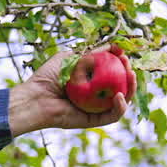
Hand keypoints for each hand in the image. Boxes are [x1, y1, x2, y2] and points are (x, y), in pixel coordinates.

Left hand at [8, 45, 137, 135]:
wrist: (35, 97)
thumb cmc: (47, 77)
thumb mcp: (71, 58)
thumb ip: (91, 52)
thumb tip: (114, 45)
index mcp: (90, 82)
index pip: (112, 74)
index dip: (121, 64)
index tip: (122, 54)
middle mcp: (94, 96)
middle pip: (121, 87)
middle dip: (129, 76)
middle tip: (129, 65)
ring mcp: (94, 109)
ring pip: (121, 102)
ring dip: (131, 90)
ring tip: (131, 76)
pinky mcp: (92, 121)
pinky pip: (111, 116)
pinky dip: (120, 107)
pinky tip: (121, 96)